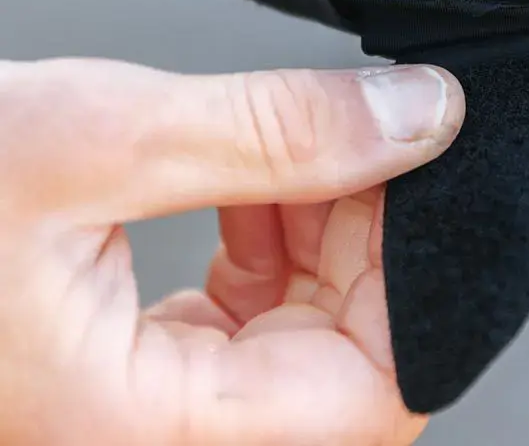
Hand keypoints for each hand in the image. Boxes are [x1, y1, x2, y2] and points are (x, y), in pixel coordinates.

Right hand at [0, 57, 463, 444]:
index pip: (371, 397)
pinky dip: (276, 236)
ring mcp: (143, 408)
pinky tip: (257, 178)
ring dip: (326, 232)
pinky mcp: (137, 360)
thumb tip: (424, 116)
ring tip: (298, 148)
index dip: (416, 281)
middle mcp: (148, 442)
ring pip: (309, 335)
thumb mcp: (103, 135)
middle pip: (350, 363)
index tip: (418, 172)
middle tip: (361, 139)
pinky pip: (253, 316)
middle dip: (371, 241)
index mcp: (136, 435)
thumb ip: (281, 131)